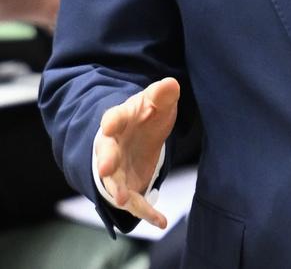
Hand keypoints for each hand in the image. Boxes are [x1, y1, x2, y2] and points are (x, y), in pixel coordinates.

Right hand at [95, 77, 179, 228]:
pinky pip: (134, 201)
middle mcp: (112, 145)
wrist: (137, 134)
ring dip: (117, 190)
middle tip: (107, 167)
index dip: (112, 121)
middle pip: (105, 152)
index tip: (109, 124)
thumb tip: (171, 84)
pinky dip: (146, 212)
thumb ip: (162, 95)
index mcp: (119, 119)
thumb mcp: (157, 102)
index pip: (113, 118)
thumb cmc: (146, 115)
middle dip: (106, 160)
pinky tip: (161, 221)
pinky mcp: (126, 186)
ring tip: (122, 200)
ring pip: (113, 181)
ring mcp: (117, 169)